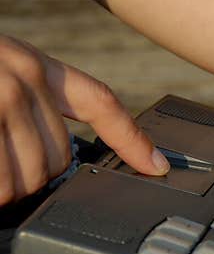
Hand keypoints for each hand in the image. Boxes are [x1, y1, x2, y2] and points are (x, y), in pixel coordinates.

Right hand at [0, 36, 168, 205]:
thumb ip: (28, 99)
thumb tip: (49, 146)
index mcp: (33, 65)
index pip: (99, 102)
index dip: (132, 139)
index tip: (157, 165)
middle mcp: (25, 79)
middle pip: (61, 157)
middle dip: (35, 174)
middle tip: (6, 166)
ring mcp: (2, 99)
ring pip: (33, 177)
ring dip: (10, 187)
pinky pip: (4, 182)